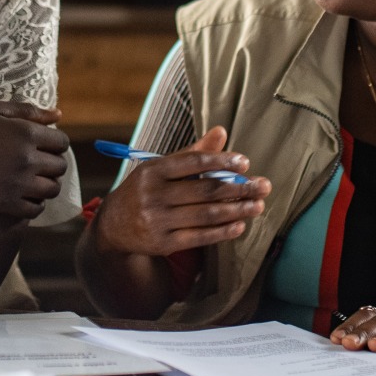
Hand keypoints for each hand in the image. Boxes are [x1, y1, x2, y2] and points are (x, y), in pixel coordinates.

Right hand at [0, 101, 69, 218]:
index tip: (43, 146)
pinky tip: (23, 195)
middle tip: (37, 164)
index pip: (62, 142)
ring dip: (47, 184)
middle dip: (52, 164)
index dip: (55, 144)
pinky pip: (36, 209)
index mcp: (26, 132)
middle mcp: (27, 158)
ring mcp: (18, 183)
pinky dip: (34, 204)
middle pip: (60, 166)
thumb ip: (29, 111)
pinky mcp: (6, 204)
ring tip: (32, 180)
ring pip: (52, 189)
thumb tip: (59, 115)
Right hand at [92, 126, 271, 257]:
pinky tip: (240, 225)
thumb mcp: (160, 168)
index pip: (193, 162)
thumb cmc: (144, 190)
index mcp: (153, 170)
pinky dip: (222, 231)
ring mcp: (157, 220)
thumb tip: (221, 132)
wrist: (112, 226)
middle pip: (205, 190)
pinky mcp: (163, 243)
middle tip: (264, 186)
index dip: (221, 162)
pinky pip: (199, 237)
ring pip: (206, 214)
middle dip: (239, 188)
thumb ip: (192, 153)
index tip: (245, 163)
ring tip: (258, 205)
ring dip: (237, 210)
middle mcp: (153, 194)